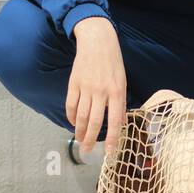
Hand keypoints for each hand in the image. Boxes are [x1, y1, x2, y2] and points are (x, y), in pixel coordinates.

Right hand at [67, 17, 127, 153]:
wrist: (97, 40)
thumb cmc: (113, 61)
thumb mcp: (122, 80)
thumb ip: (120, 101)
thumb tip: (118, 122)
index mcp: (117, 91)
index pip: (114, 120)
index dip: (112, 138)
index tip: (109, 152)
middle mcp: (101, 91)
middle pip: (94, 122)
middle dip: (91, 140)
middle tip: (87, 151)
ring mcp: (86, 87)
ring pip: (81, 116)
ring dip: (79, 131)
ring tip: (79, 141)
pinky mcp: (74, 83)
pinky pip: (71, 104)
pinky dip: (70, 117)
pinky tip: (72, 123)